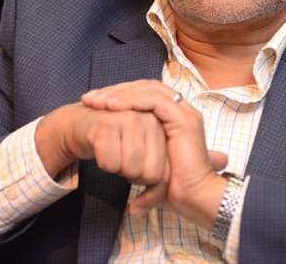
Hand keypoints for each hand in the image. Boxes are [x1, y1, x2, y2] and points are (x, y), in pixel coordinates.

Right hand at [35, 101, 168, 187]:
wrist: (83, 123)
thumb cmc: (115, 144)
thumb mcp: (141, 161)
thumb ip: (152, 184)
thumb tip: (136, 213)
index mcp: (163, 130)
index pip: (163, 175)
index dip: (150, 193)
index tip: (136, 189)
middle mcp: (150, 120)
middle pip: (148, 175)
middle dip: (132, 177)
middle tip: (122, 162)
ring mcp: (129, 119)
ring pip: (130, 169)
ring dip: (117, 169)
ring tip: (113, 153)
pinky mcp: (107, 124)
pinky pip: (109, 164)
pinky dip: (103, 163)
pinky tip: (100, 148)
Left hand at [81, 81, 228, 226]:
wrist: (195, 199)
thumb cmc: (174, 188)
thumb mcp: (146, 166)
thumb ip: (133, 159)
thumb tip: (111, 165)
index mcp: (173, 117)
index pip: (144, 94)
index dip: (118, 96)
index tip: (94, 104)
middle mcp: (181, 110)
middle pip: (145, 87)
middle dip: (115, 91)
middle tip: (89, 99)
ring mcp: (184, 113)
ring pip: (149, 89)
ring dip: (120, 94)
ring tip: (97, 102)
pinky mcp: (184, 119)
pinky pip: (154, 101)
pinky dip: (132, 101)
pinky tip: (112, 107)